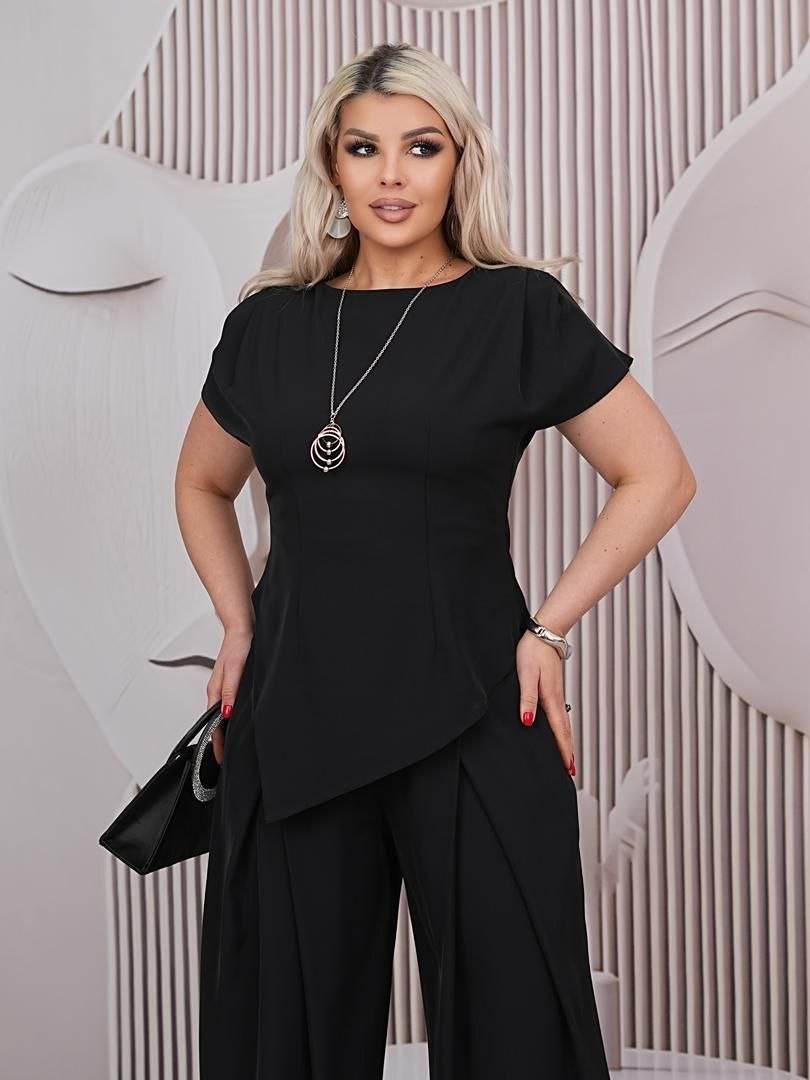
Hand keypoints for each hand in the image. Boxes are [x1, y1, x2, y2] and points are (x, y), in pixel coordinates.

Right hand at [206, 627, 253, 764]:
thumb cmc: (238, 646)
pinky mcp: (233, 684)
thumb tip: (226, 714)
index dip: (216, 743)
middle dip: (219, 742)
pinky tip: (237, 722)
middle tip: (225, 758)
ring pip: (222, 716)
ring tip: (230, 746)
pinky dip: (230, 719)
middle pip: (216, 723)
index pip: (213, 725)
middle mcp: (218, 692)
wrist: (243, 628)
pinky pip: (229, 706)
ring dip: (224, 731)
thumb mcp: (235, 670)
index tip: (220, 758)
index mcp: (215, 692)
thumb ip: (230, 693)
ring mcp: (225, 689)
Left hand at [515, 631, 574, 774]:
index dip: (563, 751)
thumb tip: (529, 722)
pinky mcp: (553, 690)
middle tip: (570, 772)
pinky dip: (561, 729)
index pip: (559, 732)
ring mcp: (556, 695)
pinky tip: (558, 732)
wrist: (544, 633)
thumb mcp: (526, 674)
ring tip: (566, 758)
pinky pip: (559, 716)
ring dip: (565, 742)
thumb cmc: (532, 651)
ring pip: (563, 724)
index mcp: (551, 699)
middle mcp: (556, 699)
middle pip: (565, 732)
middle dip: (567, 752)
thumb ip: (527, 698)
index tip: (568, 769)